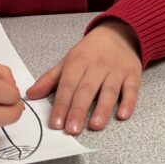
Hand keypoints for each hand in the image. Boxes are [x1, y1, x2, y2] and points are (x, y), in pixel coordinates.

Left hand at [26, 19, 141, 134]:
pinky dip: (129, 102)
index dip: (61, 105)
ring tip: (95, 126)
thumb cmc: (90, 52)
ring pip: (110, 90)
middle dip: (79, 110)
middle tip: (72, 130)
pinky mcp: (133, 74)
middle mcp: (98, 65)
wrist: (119, 33)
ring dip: (102, 108)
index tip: (56, 123)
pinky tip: (123, 115)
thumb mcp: (68, 61)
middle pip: (87, 89)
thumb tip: (31, 95)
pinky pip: (132, 89)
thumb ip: (50, 79)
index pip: (68, 85)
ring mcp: (117, 70)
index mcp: (78, 62)